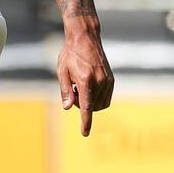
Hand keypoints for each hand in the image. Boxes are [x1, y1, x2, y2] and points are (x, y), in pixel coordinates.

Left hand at [57, 18, 113, 136]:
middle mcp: (99, 81)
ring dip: (90, 102)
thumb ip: (65, 91)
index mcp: (86, 80)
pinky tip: (89, 87)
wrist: (85, 38)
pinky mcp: (111, 79)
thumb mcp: (62, 71)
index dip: (85, 122)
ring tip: (80, 86)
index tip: (85, 133)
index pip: (86, 107)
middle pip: (92, 106)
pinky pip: (106, 98)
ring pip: (100, 104)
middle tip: (73, 91)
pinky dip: (97, 99)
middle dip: (81, 106)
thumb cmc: (70, 54)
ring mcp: (107, 80)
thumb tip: (67, 107)